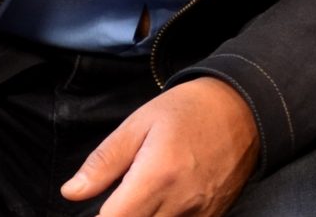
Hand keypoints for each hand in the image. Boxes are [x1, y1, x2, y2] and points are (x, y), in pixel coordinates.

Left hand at [62, 77, 259, 216]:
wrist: (243, 109)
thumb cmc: (188, 111)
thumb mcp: (139, 124)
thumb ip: (104, 161)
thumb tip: (72, 192)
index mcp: (157, 176)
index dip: (99, 216)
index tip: (100, 205)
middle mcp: (180, 202)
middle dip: (122, 215)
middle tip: (121, 199)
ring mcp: (199, 214)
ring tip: (143, 196)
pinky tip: (162, 202)